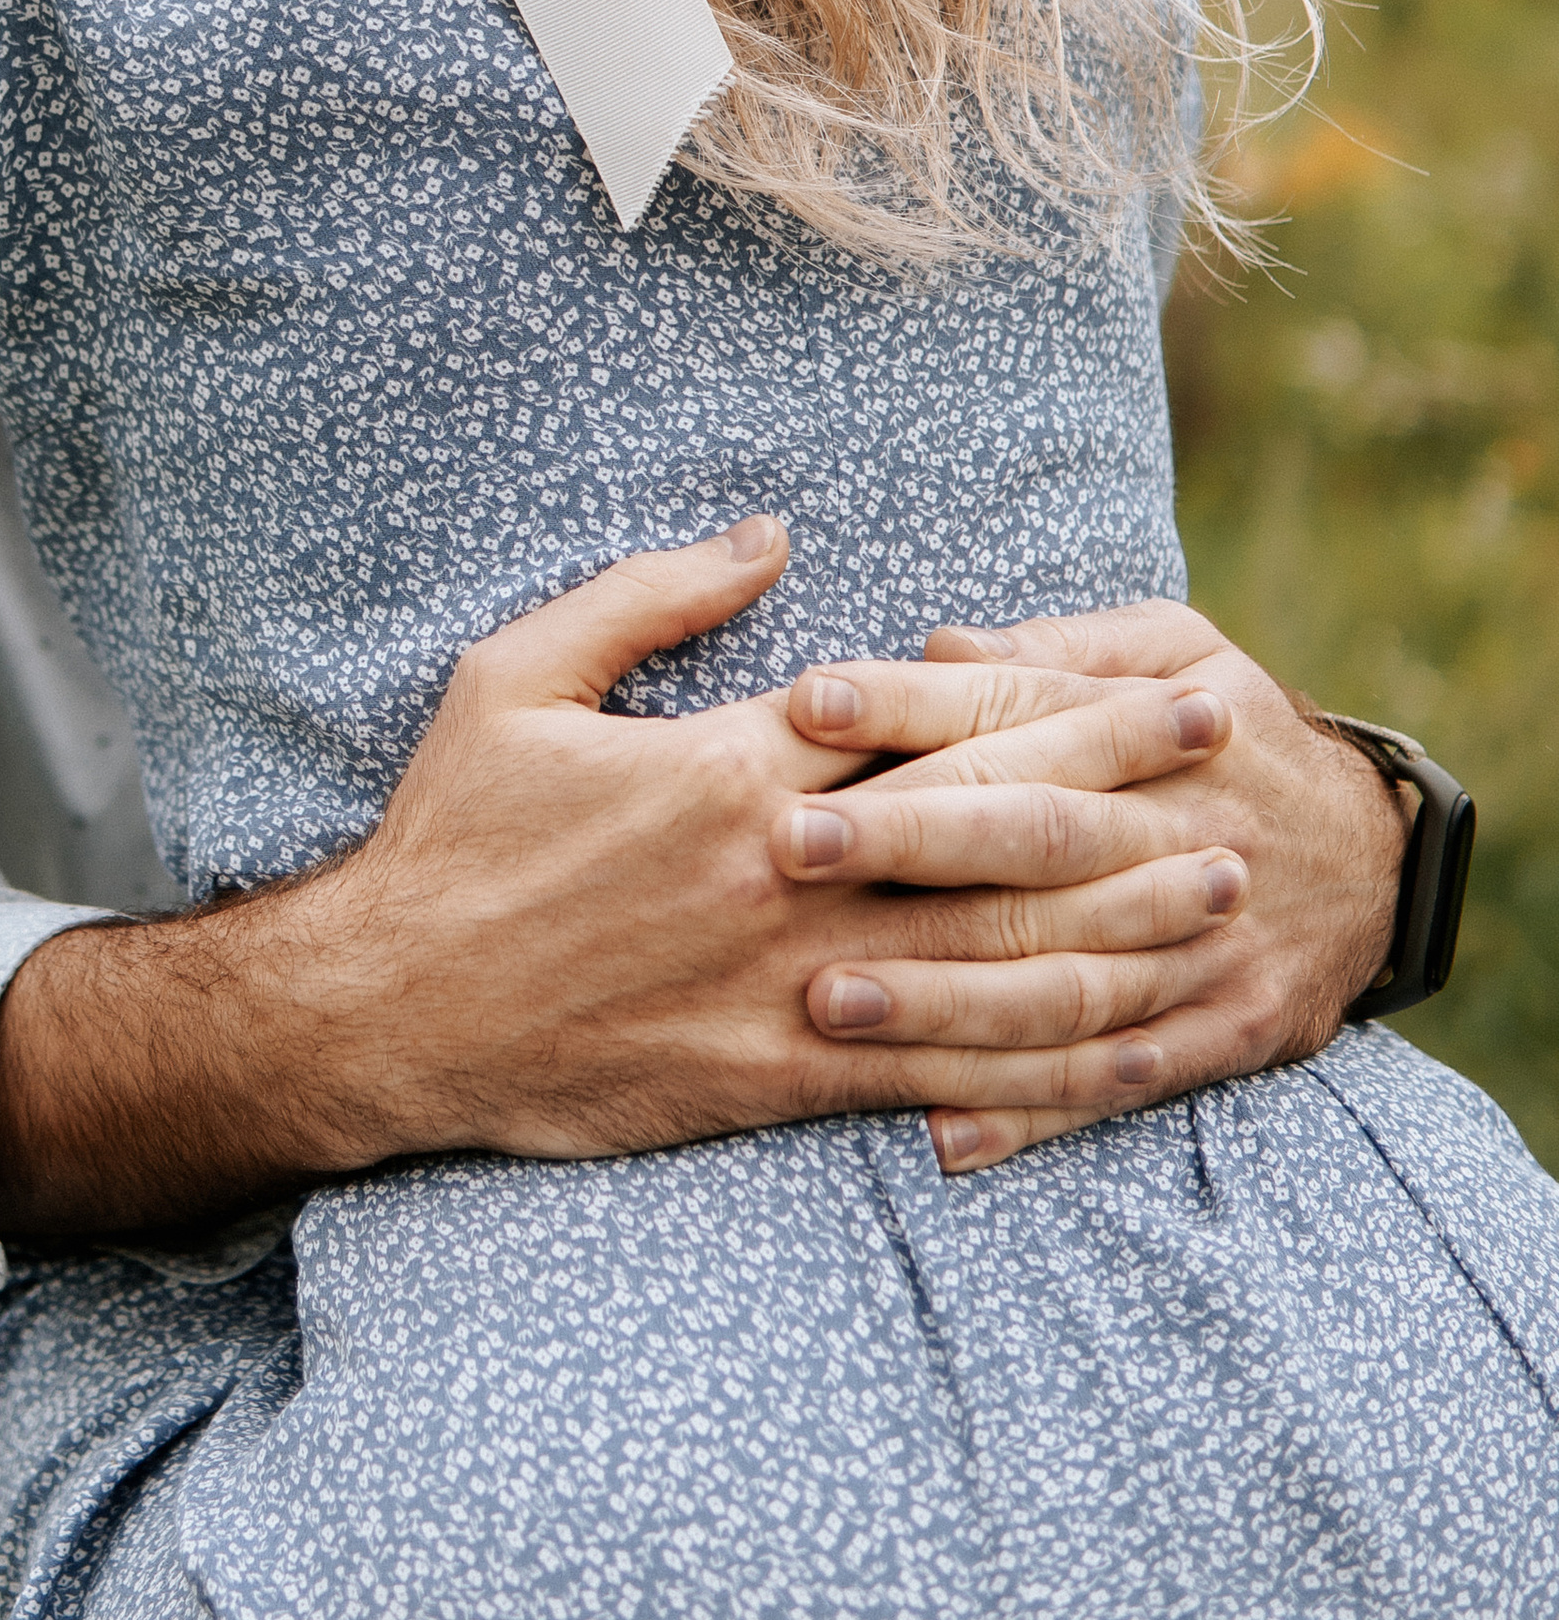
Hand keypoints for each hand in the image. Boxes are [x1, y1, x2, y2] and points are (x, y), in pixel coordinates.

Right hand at [0, 530, 1268, 1242]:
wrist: (384, 1010)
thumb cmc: (448, 832)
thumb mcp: (516, 677)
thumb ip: (650, 597)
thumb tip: (768, 538)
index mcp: (732, 769)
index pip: (934, 723)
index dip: (1064, 698)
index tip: (1162, 673)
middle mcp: (781, 878)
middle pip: (992, 832)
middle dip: (1128, 793)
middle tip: (1234, 760)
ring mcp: (784, 990)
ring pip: (988, 960)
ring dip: (1118, 927)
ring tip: (1217, 900)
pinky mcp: (769, 1081)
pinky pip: (928, 1075)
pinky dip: (1026, 1066)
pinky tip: (1107, 1049)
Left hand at [802, 601, 1405, 1174]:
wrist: (1381, 857)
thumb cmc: (1228, 734)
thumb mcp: (1175, 649)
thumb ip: (1058, 648)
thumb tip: (941, 642)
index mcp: (1154, 725)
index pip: (1014, 708)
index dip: (908, 704)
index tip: (804, 704)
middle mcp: (1177, 833)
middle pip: (1031, 837)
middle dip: (907, 841)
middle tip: (788, 846)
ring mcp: (1202, 944)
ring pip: (1064, 978)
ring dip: (945, 997)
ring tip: (830, 1003)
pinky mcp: (1224, 1032)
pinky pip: (1117, 1081)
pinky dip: (1031, 1114)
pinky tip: (940, 1132)